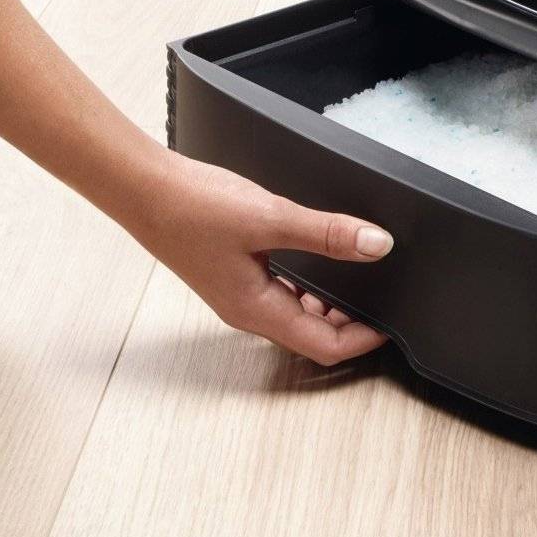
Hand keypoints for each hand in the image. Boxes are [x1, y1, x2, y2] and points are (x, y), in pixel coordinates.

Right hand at [122, 151, 392, 364]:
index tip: (393, 323)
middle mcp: (249, 311)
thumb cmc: (191, 207)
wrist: (143, 189)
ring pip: (297, 313)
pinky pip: (282, 292)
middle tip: (383, 297)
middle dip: (351, 323)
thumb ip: (326, 232)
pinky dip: (308, 284)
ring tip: (360, 276)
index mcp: (258, 311)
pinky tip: (319, 257)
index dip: (364, 340)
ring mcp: (239, 294)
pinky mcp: (234, 274)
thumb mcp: (269, 217)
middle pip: (313, 335)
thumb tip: (376, 244)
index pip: (325, 347)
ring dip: (330, 304)